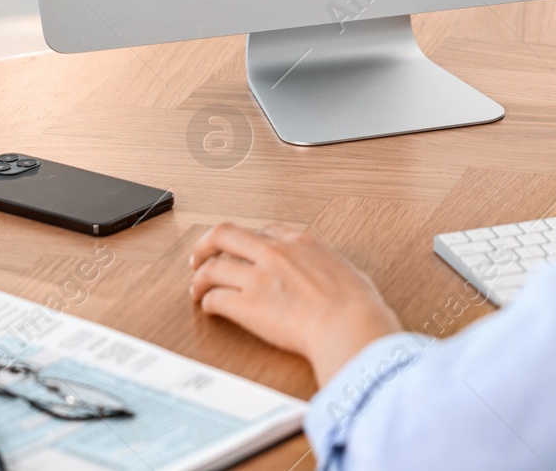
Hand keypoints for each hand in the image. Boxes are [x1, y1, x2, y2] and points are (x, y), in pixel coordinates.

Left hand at [190, 221, 402, 384]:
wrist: (350, 326)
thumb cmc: (358, 306)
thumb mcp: (351, 272)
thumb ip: (337, 271)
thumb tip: (346, 280)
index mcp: (301, 241)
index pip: (262, 229)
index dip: (246, 239)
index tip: (240, 249)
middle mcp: (275, 253)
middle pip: (225, 234)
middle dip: (206, 244)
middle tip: (199, 257)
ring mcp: (259, 277)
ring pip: (212, 267)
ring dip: (200, 278)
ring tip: (197, 288)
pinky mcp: (247, 305)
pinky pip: (215, 299)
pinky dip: (208, 303)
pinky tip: (210, 309)